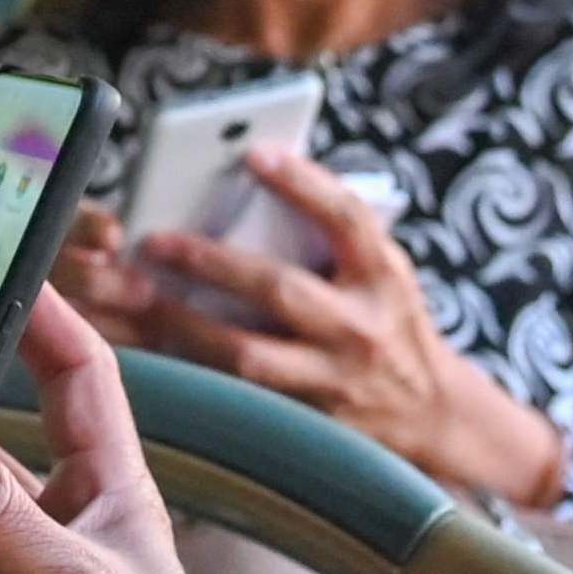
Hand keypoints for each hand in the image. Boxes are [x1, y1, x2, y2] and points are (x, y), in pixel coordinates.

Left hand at [82, 146, 562, 509]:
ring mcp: (331, 380)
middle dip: (215, 264)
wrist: (433, 416)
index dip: (303, 182)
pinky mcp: (304, 421)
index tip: (255, 152)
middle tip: (156, 239)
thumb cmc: (391, 321)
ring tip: (139, 298)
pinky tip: (146, 348)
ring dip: (187, 326)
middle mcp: (360, 326)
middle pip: (283, 290)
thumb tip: (253, 176)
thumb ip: (333, 232)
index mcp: (383, 274)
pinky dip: (189, 370)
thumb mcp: (383, 269)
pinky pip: (235, 394)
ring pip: (249, 355)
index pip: (347, 217)